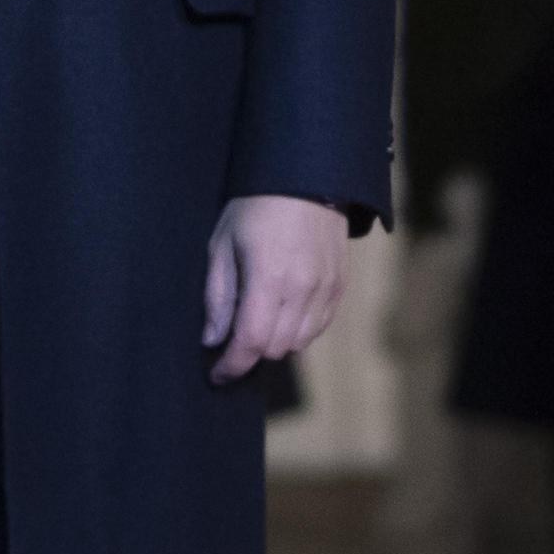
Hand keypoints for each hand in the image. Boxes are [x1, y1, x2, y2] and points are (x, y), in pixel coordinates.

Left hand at [203, 195, 346, 384]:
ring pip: (299, 343)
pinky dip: (299, 333)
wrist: (306, 177)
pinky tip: (282, 317)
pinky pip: (319, 328)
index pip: (251, 343)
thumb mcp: (222, 244)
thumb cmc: (254, 206)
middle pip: (276, 349)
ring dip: (275, 344)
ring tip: (256, 326)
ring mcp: (326, 289)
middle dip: (250, 354)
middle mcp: (303, 290)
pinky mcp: (340, 286)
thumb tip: (213, 340)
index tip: (217, 375)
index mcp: (269, 280)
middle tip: (231, 342)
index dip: (232, 366)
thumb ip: (218, 296)